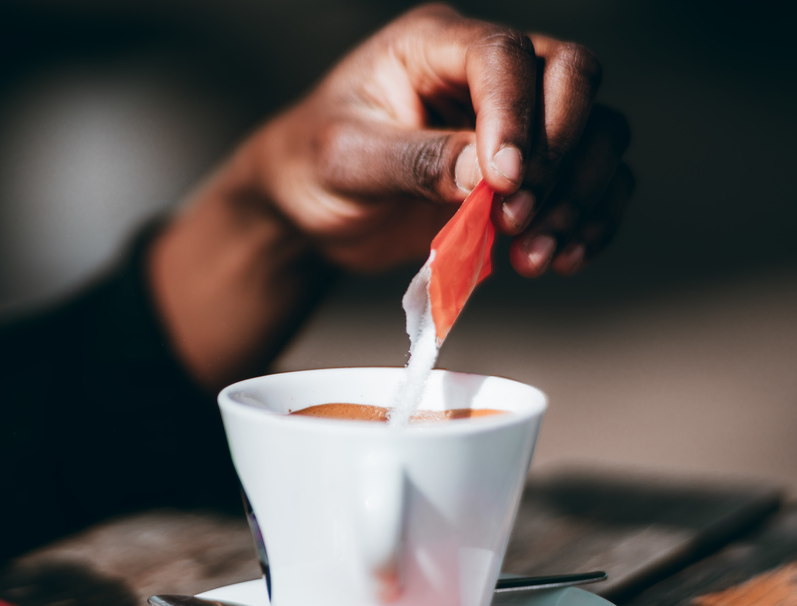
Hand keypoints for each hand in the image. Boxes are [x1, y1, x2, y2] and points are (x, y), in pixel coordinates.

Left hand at [148, 3, 632, 390]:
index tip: (505, 182)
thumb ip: (416, 161)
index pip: (506, 56)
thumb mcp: (347, 161)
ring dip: (581, 197)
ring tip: (536, 256)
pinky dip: (588, 222)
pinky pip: (592, 184)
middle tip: (518, 216)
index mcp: (435, 45)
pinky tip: (559, 260)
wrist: (308, 211)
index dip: (518, 116)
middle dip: (563, 153)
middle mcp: (486, 73)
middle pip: (575, 79)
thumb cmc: (312, 167)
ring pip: (598, 133)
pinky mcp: (530, 173)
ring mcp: (516, 121)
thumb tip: (488, 175)